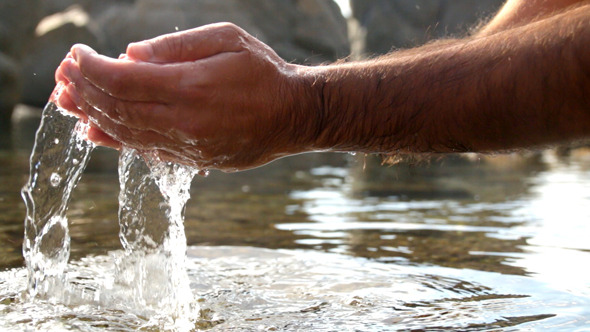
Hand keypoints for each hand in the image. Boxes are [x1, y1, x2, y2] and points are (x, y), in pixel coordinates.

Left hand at [54, 23, 316, 171]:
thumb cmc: (264, 72)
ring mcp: (188, 146)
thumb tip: (130, 55)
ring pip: (126, 133)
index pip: (122, 80)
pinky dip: (115, 140)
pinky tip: (94, 131)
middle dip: (84, 90)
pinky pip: (145, 150)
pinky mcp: (193, 160)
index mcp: (191, 88)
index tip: (74, 54)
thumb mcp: (227, 40)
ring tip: (67, 102)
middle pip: (117, 108)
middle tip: (61, 76)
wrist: (294, 115)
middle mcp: (184, 122)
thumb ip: (176, 46)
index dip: (91, 67)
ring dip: (92, 116)